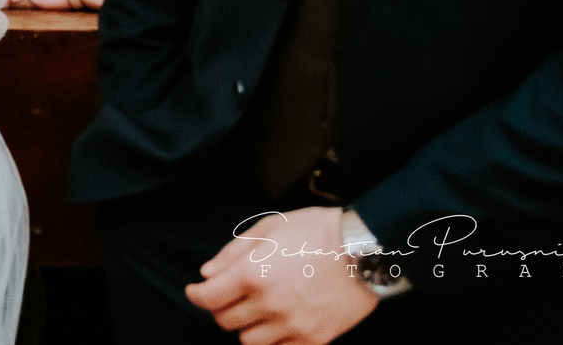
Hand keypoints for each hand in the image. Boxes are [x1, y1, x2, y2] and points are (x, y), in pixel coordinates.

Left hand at [188, 206, 376, 342]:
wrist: (366, 251)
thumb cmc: (316, 232)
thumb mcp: (268, 228)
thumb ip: (232, 253)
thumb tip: (207, 274)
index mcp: (253, 274)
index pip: (208, 298)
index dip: (196, 294)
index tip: (196, 290)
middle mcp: (269, 304)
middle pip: (225, 321)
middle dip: (220, 307)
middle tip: (229, 296)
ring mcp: (293, 325)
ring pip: (248, 341)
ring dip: (246, 327)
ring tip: (255, 311)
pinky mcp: (314, 339)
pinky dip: (272, 342)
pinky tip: (276, 326)